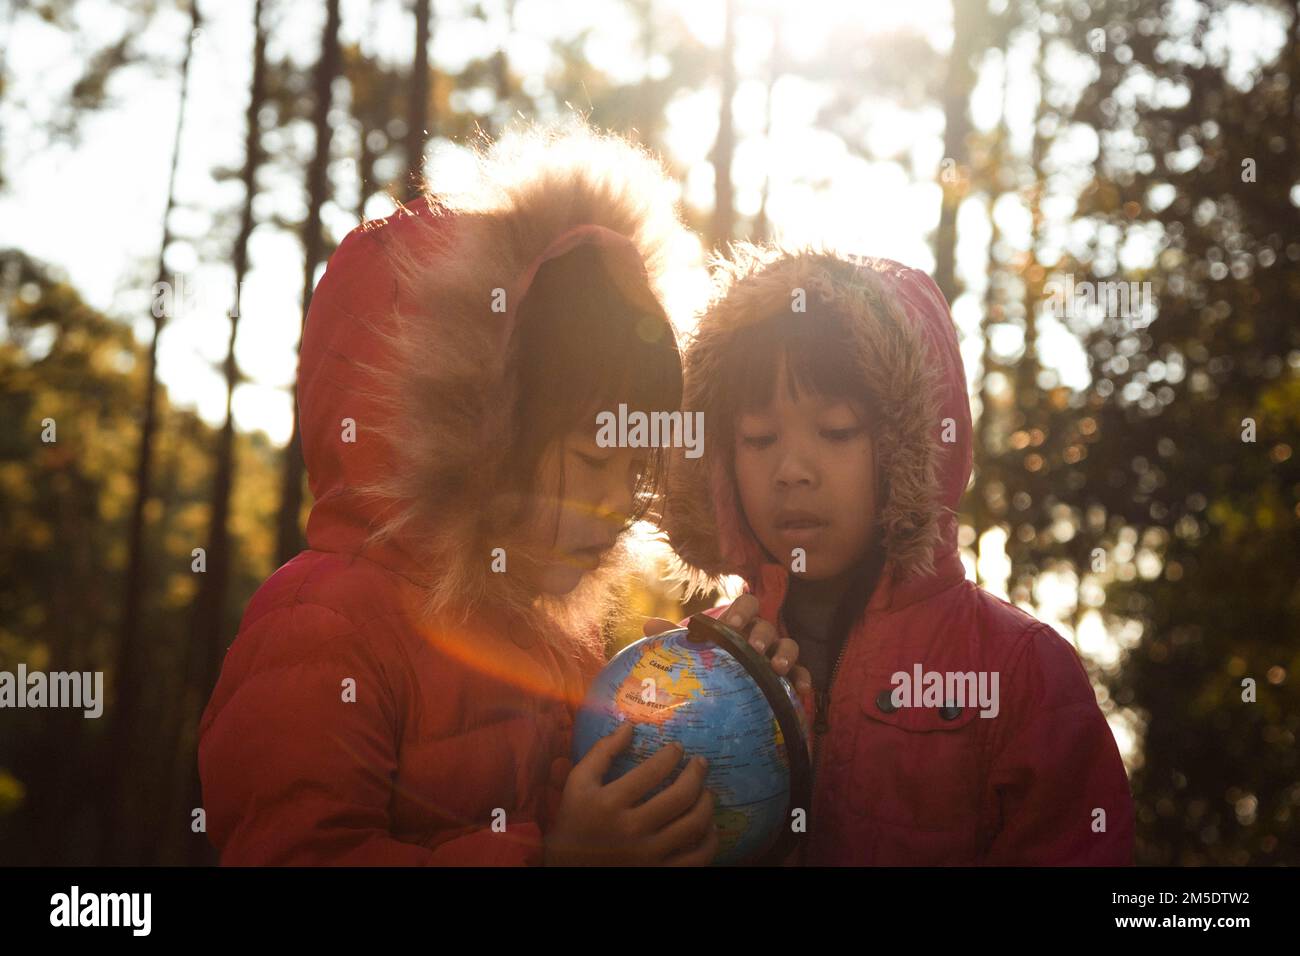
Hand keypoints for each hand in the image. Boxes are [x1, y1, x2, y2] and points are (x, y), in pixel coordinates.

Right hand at [544, 723, 719, 865]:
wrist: (569, 868)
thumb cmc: (574, 820)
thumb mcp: (578, 782)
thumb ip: (602, 751)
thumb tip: (630, 725)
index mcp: (611, 803)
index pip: (653, 771)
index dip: (672, 755)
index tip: (678, 748)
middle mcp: (632, 829)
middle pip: (680, 797)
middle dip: (697, 774)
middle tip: (701, 763)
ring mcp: (648, 855)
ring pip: (694, 826)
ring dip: (707, 803)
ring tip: (707, 791)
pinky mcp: (658, 873)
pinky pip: (696, 859)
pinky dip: (709, 841)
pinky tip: (708, 826)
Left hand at [643, 594, 811, 696]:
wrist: (727, 693)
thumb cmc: (710, 665)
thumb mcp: (693, 652)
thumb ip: (673, 639)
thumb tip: (649, 626)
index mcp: (740, 624)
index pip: (747, 604)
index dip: (740, 611)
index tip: (730, 625)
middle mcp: (761, 635)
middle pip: (768, 624)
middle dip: (762, 634)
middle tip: (754, 648)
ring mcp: (778, 655)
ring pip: (790, 646)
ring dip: (785, 654)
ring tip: (776, 668)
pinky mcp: (790, 677)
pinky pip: (802, 674)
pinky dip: (803, 680)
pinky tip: (801, 691)